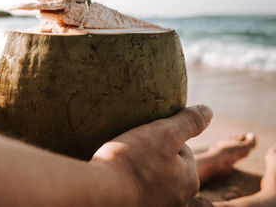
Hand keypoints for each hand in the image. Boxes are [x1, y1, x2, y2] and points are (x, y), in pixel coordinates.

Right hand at [90, 105, 212, 206]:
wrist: (100, 192)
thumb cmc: (132, 161)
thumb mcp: (164, 133)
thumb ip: (188, 122)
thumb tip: (208, 111)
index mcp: (189, 181)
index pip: (182, 149)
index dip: (162, 138)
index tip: (144, 137)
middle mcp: (178, 199)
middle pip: (167, 164)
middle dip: (152, 154)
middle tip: (132, 148)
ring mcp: (157, 206)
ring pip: (152, 177)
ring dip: (140, 167)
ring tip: (123, 160)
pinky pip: (137, 188)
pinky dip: (129, 180)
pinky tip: (118, 175)